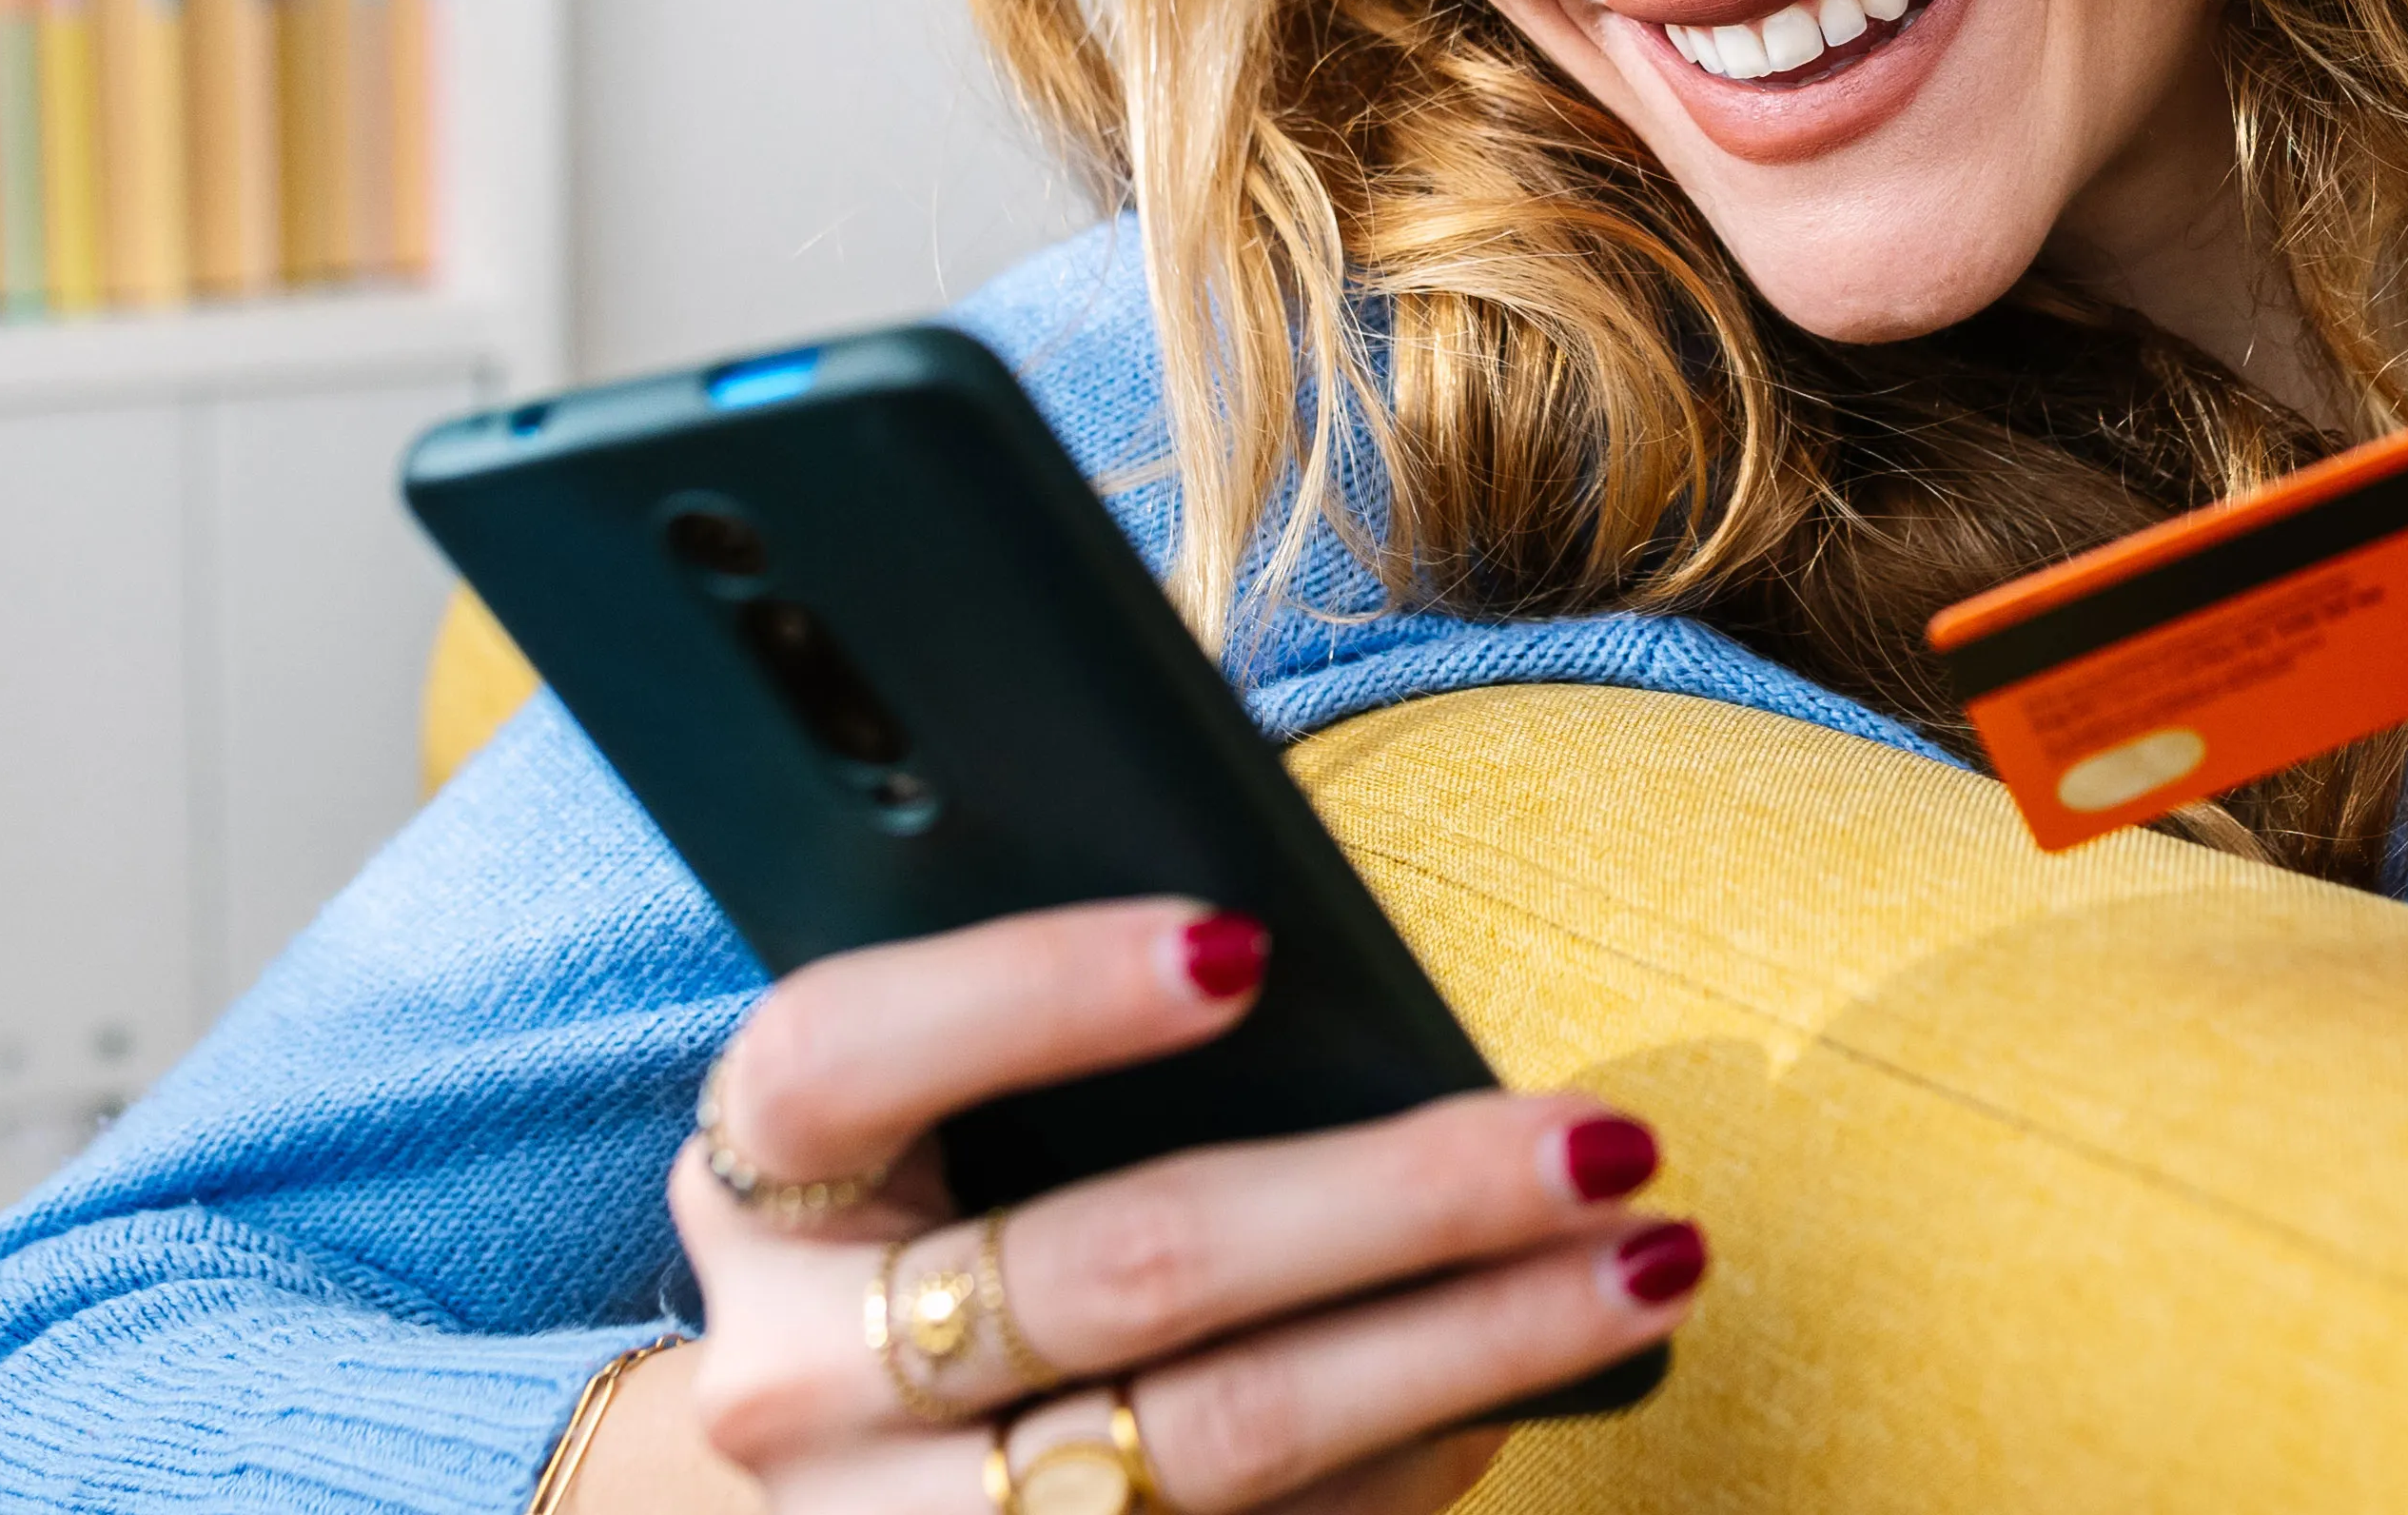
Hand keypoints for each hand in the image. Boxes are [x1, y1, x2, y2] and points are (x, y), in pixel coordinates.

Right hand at [639, 900, 1703, 1513]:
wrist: (843, 1458)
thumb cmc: (945, 1194)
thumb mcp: (941, 1096)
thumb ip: (1061, 1013)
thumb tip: (1306, 953)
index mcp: (757, 1180)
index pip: (849, 1053)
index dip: (1037, 990)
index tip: (1248, 947)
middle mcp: (798, 1377)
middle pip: (1120, 1271)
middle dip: (1397, 1198)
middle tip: (1605, 1137)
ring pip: (1221, 1443)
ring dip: (1470, 1347)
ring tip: (1650, 1259)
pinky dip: (1419, 1459)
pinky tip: (1540, 1382)